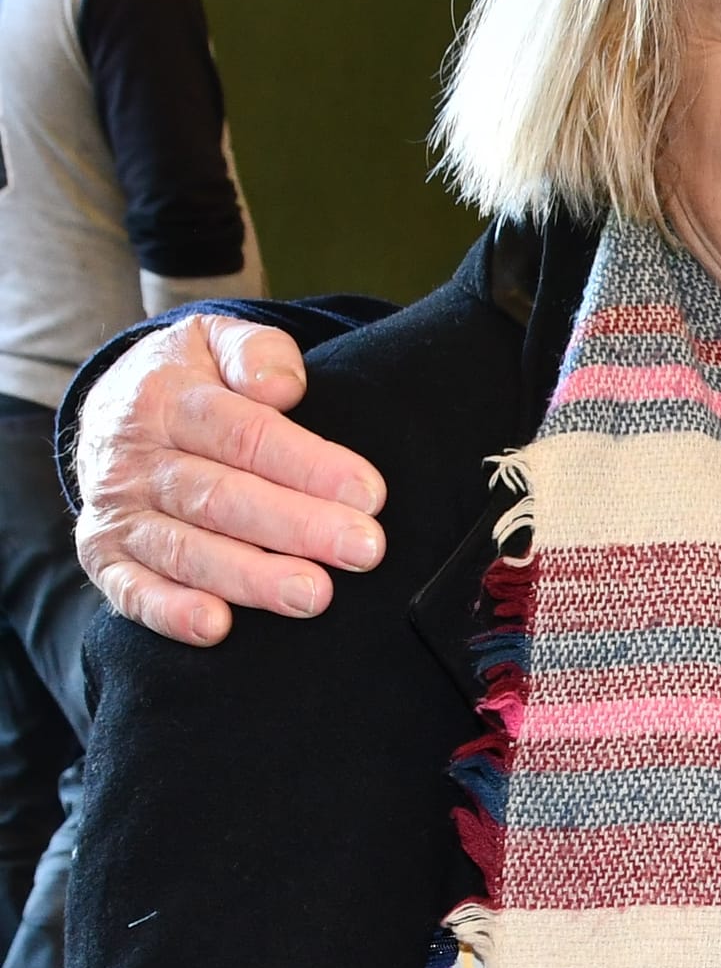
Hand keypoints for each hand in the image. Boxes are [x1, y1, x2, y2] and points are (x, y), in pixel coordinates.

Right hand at [75, 311, 385, 645]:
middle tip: (362, 550)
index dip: (309, 466)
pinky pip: (131, 591)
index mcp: (167, 399)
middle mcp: (135, 459)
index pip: (245, 434)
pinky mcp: (105, 556)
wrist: (109, 407)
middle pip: (222, 497)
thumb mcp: (215, 340)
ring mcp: (118, 511)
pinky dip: (169, 612)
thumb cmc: (191, 381)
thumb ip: (255, 351)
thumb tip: (284, 386)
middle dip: (298, 527)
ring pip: (186, 550)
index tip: (369, 494)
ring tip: (313, 595)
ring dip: (251, 578)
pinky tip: (216, 627)